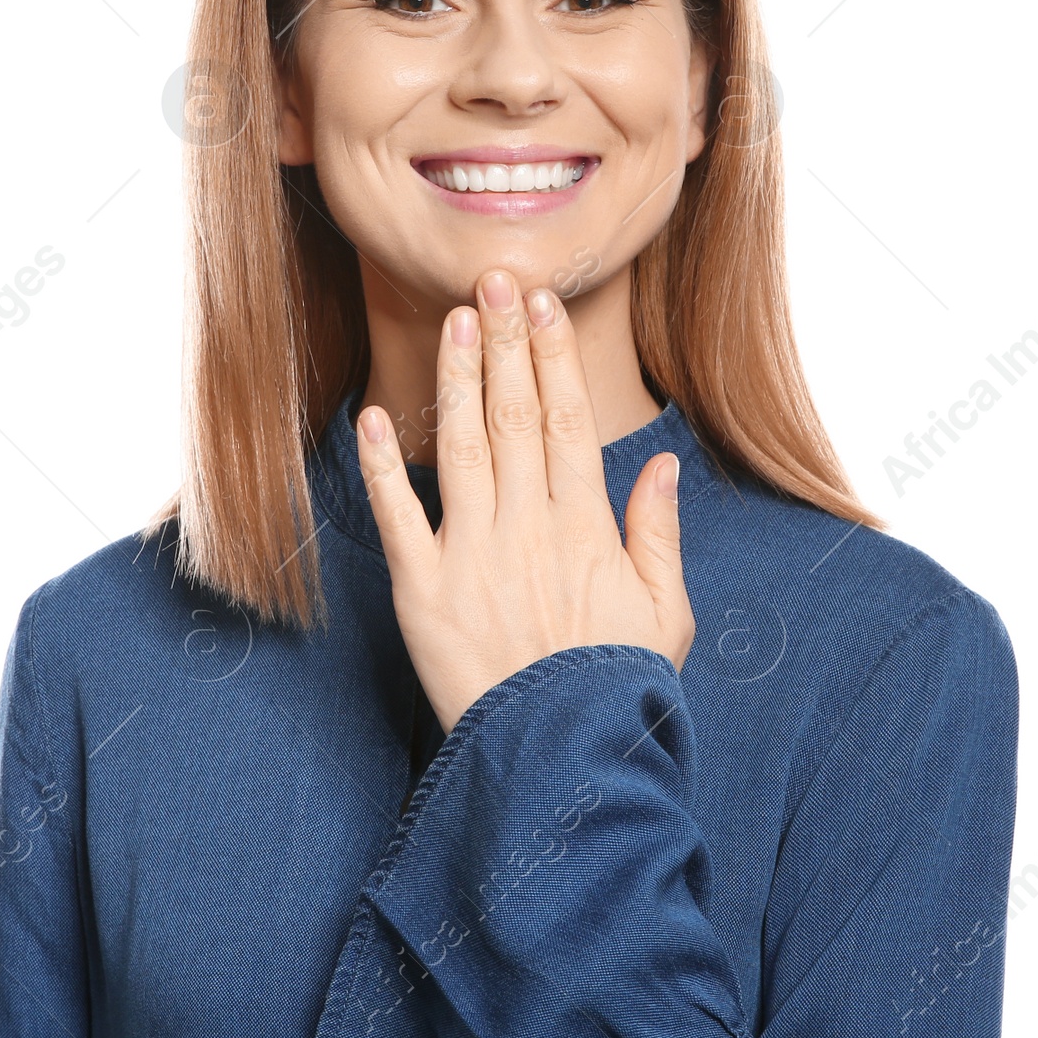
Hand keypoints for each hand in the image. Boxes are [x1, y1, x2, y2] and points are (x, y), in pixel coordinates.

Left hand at [357, 266, 694, 733]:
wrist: (561, 759)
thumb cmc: (615, 688)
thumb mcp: (664, 614)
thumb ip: (658, 535)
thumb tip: (665, 466)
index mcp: (585, 527)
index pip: (567, 420)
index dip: (553, 357)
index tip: (545, 305)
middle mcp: (529, 526)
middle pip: (515, 415)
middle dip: (507, 341)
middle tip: (498, 278)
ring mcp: (473, 554)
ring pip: (462, 446)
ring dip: (457, 378)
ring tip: (455, 319)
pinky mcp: (423, 590)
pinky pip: (399, 516)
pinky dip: (382, 466)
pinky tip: (372, 417)